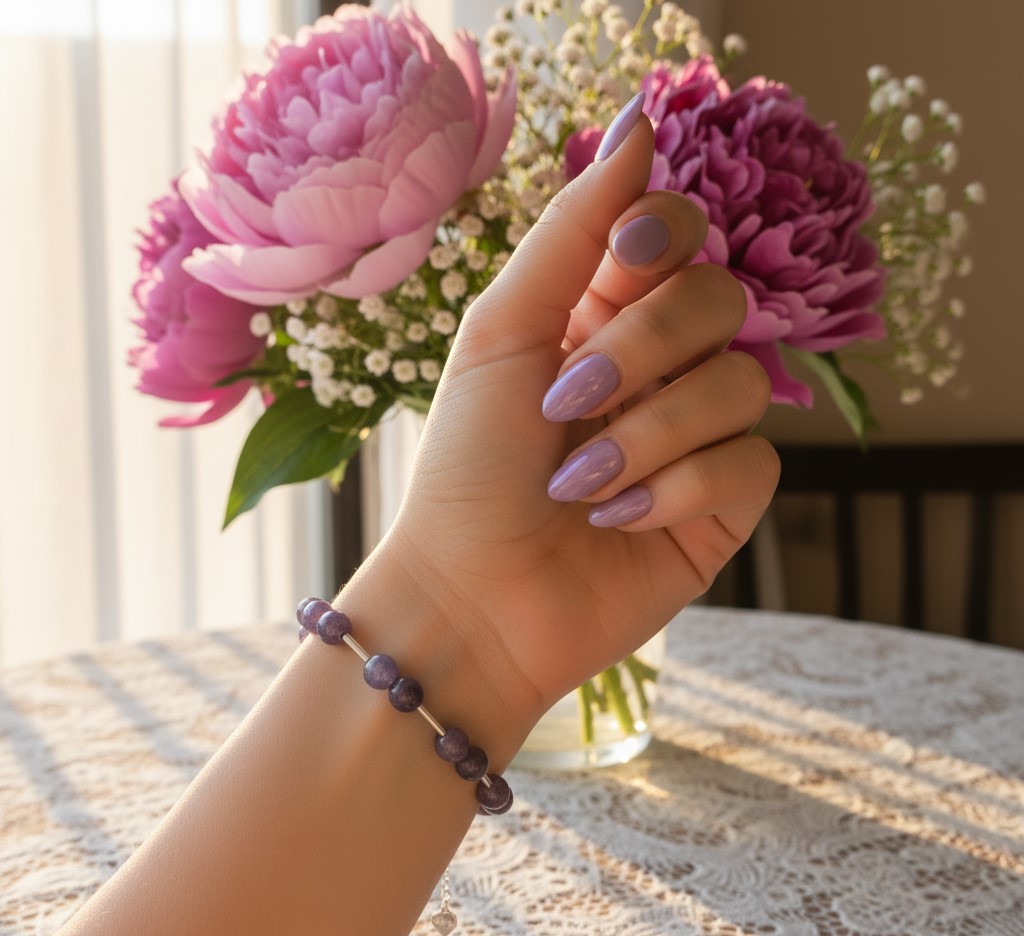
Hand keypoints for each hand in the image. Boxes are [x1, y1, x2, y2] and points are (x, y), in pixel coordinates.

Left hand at [377, 112, 778, 725]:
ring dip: (650, 432)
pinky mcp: (724, 505)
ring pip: (743, 384)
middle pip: (722, 299)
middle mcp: (660, 368)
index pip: (680, 233)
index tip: (623, 257)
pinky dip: (677, 490)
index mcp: (603, 316)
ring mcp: (698, 436)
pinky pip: (750, 464)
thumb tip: (641, 124)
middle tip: (568, 402)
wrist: (473, 597)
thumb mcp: (502, 333)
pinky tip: (618, 520)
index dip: (665, 234)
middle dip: (644, 347)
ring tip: (579, 484)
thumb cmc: (469, 466)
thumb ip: (571, 232)